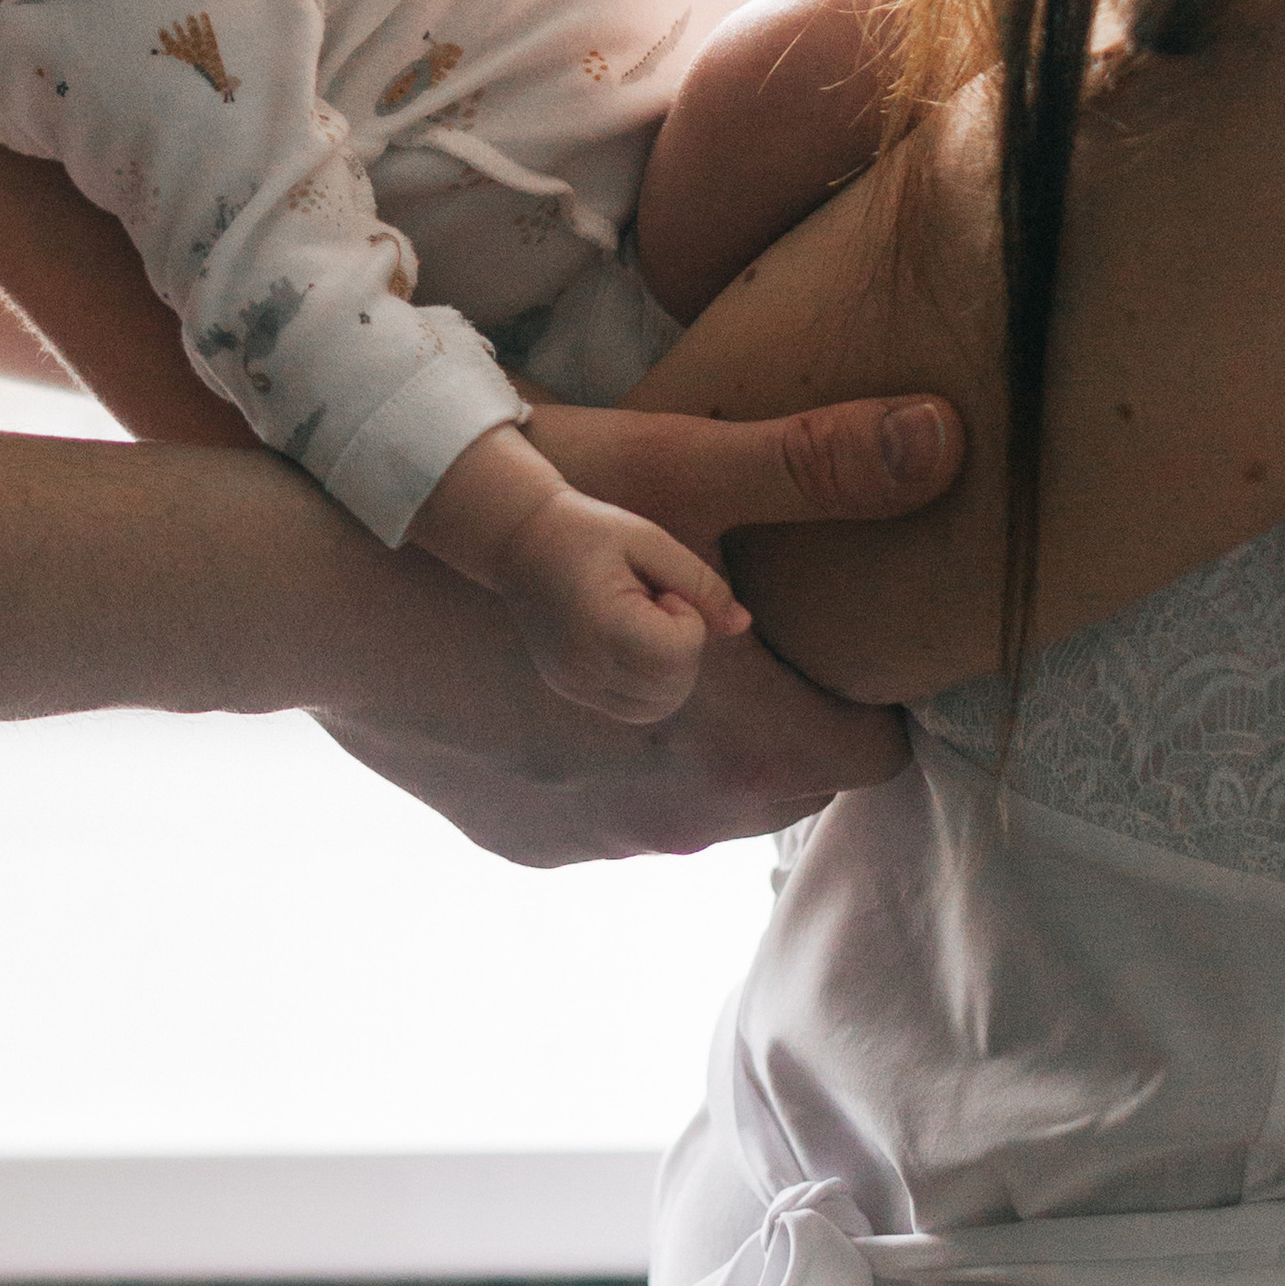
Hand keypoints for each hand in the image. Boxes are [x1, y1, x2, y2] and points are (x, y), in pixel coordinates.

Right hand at [323, 389, 963, 859]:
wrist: (336, 594)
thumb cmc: (517, 514)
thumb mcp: (677, 468)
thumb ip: (818, 467)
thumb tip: (948, 442)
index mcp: (748, 745)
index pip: (877, 752)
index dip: (873, 684)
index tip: (844, 615)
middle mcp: (686, 820)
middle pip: (787, 772)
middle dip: (785, 701)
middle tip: (744, 595)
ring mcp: (601, 841)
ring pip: (694, 790)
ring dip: (692, 725)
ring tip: (646, 617)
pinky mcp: (528, 843)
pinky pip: (607, 800)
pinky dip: (605, 747)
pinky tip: (555, 663)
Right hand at [489, 479, 744, 720]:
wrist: (518, 536)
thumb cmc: (589, 528)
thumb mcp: (648, 539)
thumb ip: (699, 583)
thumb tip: (743, 624)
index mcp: (601, 624)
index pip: (678, 655)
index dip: (688, 620)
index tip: (662, 587)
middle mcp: (583, 665)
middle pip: (672, 689)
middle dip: (682, 647)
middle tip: (654, 600)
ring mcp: (573, 683)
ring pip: (655, 708)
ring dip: (668, 670)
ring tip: (640, 619)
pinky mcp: (570, 688)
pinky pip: (630, 707)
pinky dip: (646, 682)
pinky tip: (628, 637)